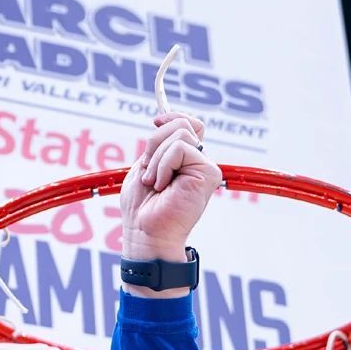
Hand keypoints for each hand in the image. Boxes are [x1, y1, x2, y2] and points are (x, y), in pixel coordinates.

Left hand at [121, 112, 222, 297]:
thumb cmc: (142, 207)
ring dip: (156, 159)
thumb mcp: (146, 166)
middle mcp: (198, 162)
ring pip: (180, 135)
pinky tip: (162, 185)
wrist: (146, 232)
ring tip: (154, 183)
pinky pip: (181, 149)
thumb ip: (157, 145)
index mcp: (184, 160)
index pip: (189, 124)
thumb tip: (161, 119)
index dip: (173, 116)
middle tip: (149, 172)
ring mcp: (205, 168)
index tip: (155, 122)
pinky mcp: (208, 174)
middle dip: (155, 142)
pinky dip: (163, 165)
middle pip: (182, 125)